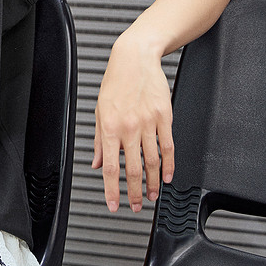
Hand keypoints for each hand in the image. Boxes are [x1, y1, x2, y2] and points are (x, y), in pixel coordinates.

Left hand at [92, 34, 174, 212]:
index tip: (114, 204)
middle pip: (134, 169)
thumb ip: (99, 140)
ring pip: (153, 161)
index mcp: (110, 127)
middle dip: (136, 192)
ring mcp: (149, 122)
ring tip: (153, 195)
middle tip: (137, 206)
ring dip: (154, 183)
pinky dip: (169, 164)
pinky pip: (168, 146)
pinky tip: (167, 176)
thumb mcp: (99, 110)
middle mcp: (129, 127)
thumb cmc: (116, 83)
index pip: (111, 167)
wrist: (135, 58)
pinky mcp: (165, 117)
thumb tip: (97, 163)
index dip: (112, 190)